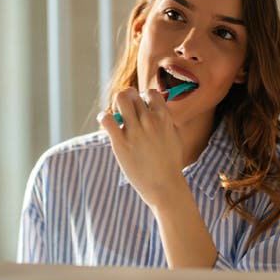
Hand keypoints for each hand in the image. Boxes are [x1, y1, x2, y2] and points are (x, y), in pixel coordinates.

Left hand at [98, 87, 186, 207]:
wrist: (164, 186)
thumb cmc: (170, 164)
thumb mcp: (175, 137)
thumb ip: (166, 121)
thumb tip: (157, 109)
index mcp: (164, 118)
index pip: (150, 92)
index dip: (143, 97)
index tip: (141, 108)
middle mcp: (149, 121)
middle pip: (132, 94)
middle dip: (127, 99)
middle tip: (125, 112)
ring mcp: (135, 131)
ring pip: (119, 100)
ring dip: (116, 105)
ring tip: (117, 117)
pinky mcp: (120, 143)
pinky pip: (107, 119)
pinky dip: (104, 117)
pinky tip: (106, 123)